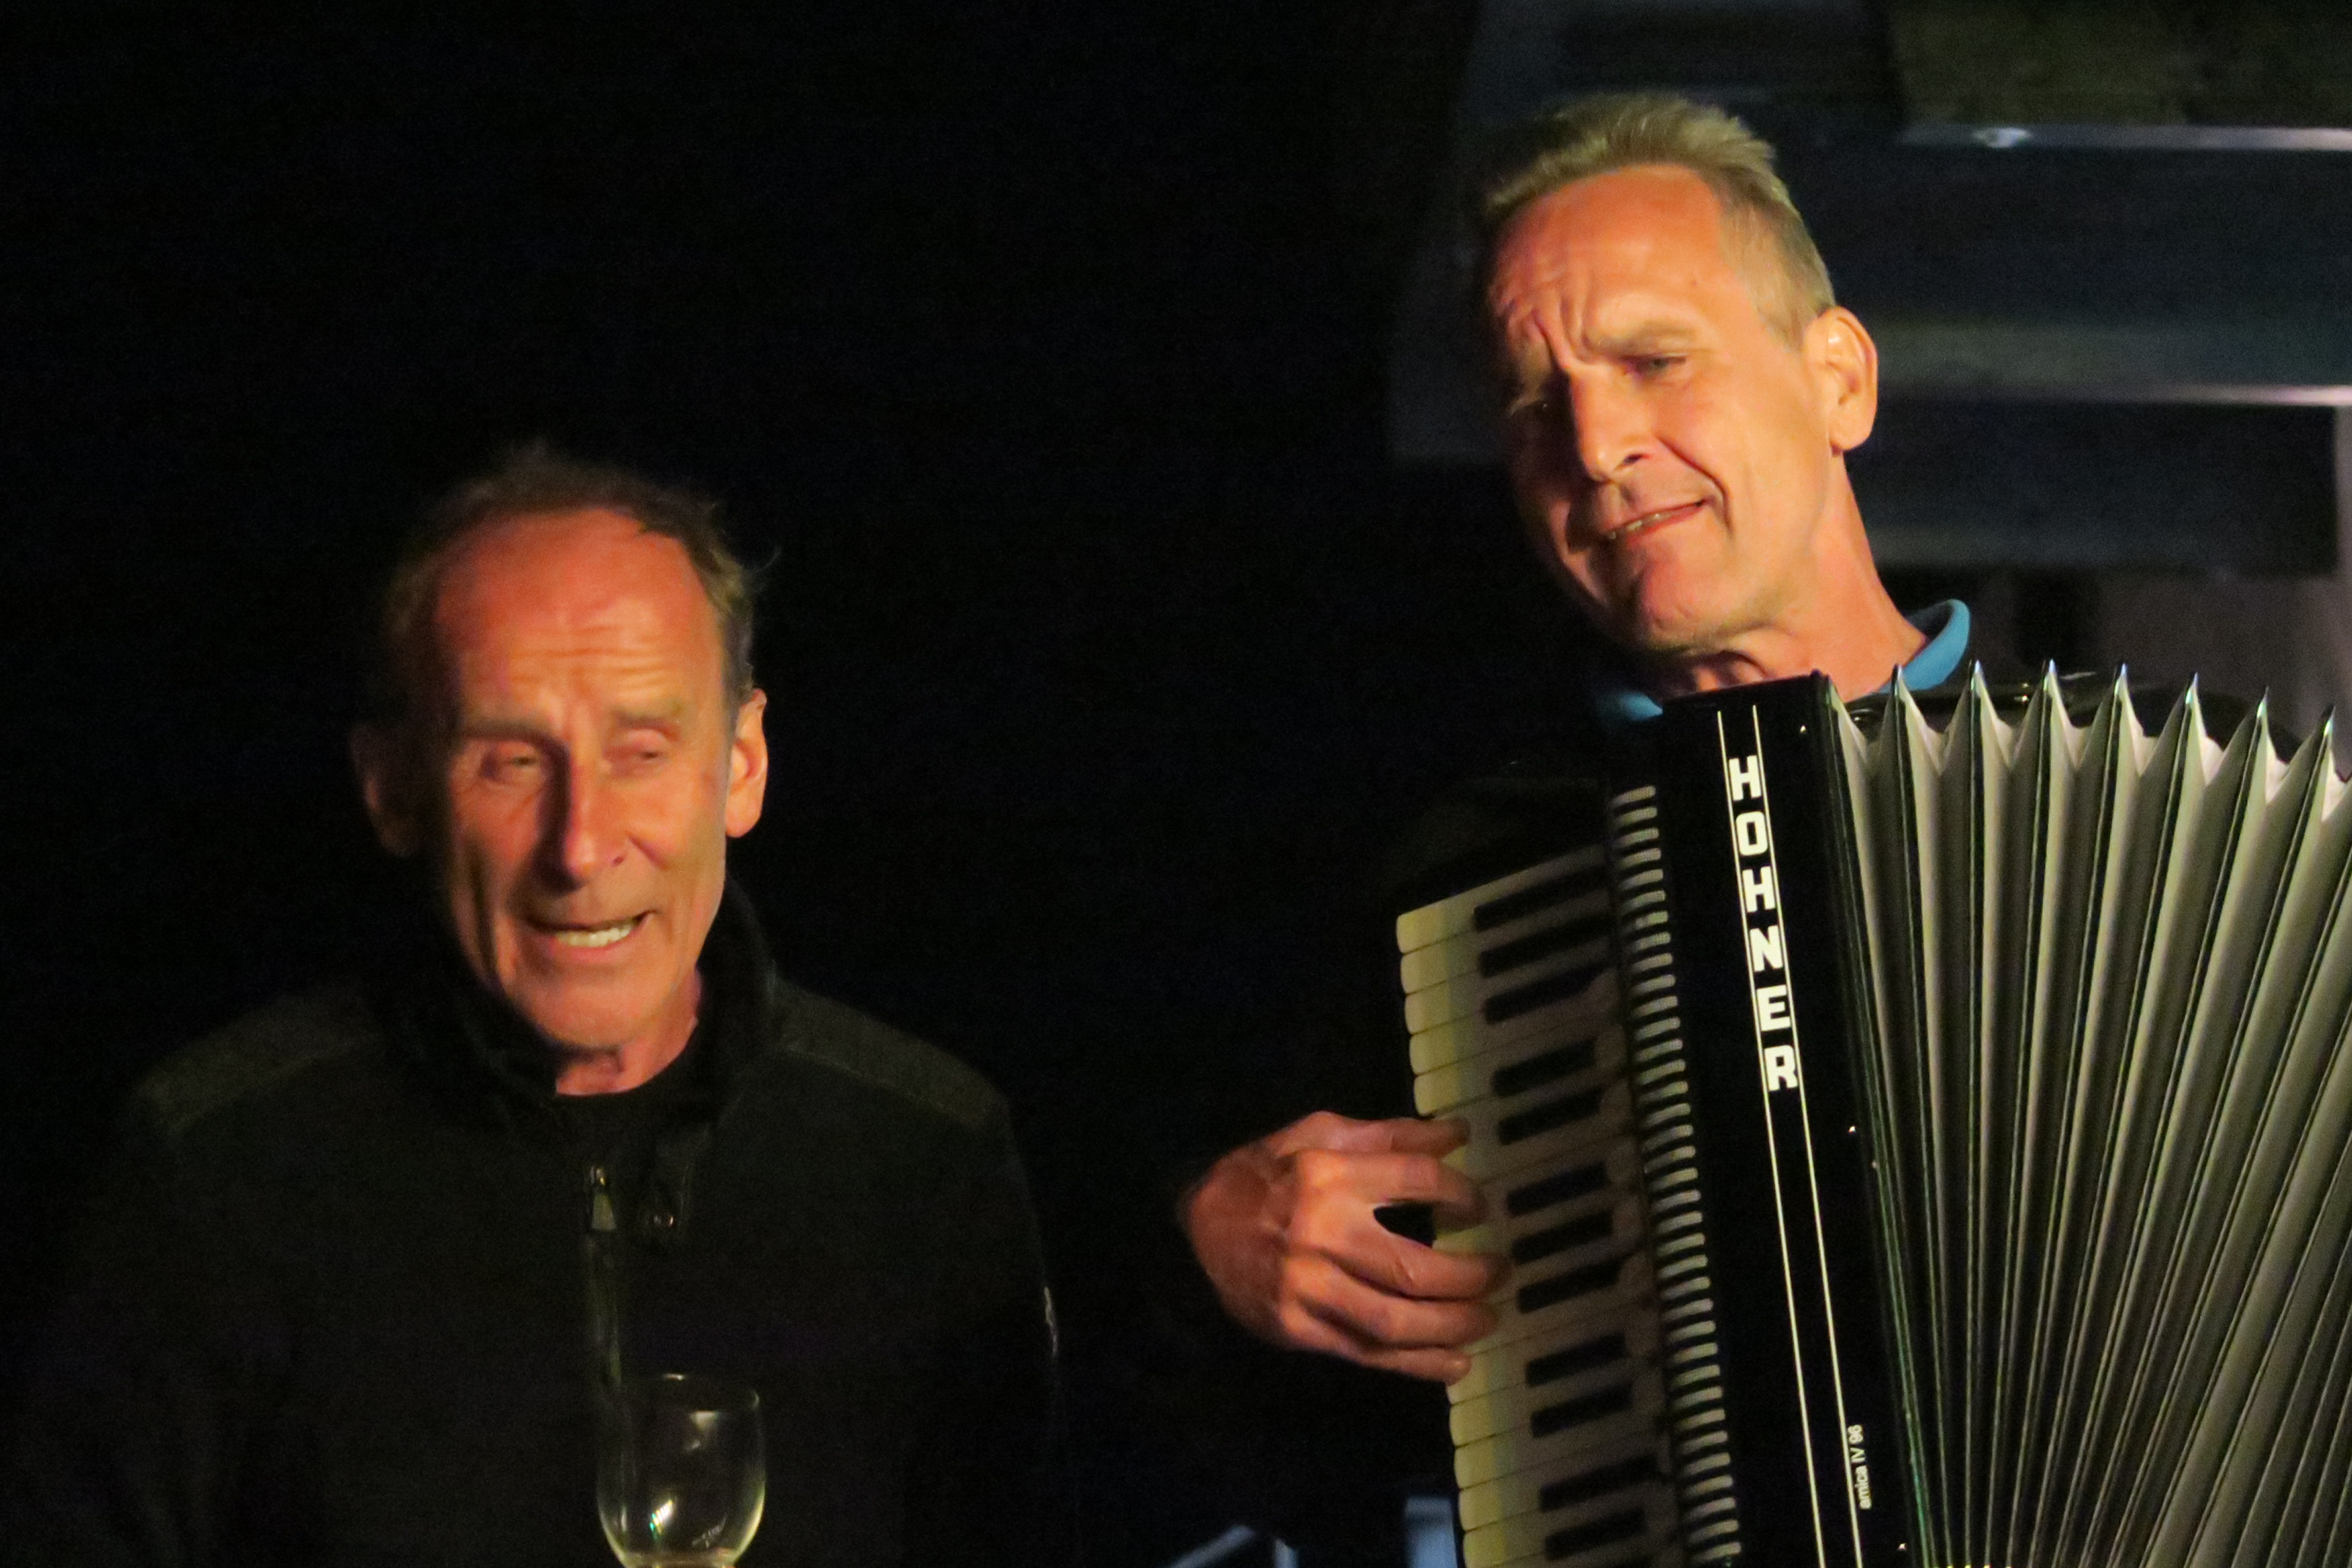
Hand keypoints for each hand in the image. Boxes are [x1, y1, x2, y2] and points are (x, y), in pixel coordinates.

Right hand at [1180, 1110, 1504, 1381]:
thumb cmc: (1264, 1174)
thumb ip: (1389, 1135)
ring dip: (1453, 1327)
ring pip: (1395, 1321)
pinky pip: (1369, 1353)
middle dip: (1470, 1276)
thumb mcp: (1318, 1134)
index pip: (1415, 1180)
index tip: (1480, 1207)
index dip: (1460, 1193)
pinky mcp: (1299, 1328)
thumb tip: (1456, 1133)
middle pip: (1413, 1267)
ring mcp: (1307, 1288)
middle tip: (1501, 1273)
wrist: (1194, 1226)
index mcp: (1327, 1174)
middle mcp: (1320, 1233)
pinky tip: (1455, 1364)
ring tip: (1488, 1319)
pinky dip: (1418, 1364)